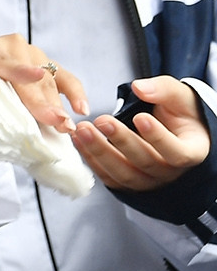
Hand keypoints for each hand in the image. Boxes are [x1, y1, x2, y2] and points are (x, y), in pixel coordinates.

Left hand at [0, 34, 83, 175]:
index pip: (3, 61)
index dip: (19, 70)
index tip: (36, 76)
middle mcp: (12, 46)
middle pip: (30, 76)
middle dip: (42, 101)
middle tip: (56, 122)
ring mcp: (33, 55)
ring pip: (48, 82)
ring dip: (58, 105)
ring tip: (65, 125)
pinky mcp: (48, 68)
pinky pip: (65, 79)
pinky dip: (75, 94)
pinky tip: (82, 109)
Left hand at [74, 76, 212, 190]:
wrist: (171, 128)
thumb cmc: (179, 113)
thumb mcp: (179, 97)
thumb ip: (163, 90)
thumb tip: (140, 88)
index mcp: (191, 152)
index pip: (177, 153)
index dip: (158, 138)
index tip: (140, 117)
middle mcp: (171, 172)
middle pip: (146, 163)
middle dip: (121, 141)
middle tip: (102, 120)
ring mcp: (149, 180)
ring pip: (124, 174)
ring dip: (100, 151)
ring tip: (83, 129)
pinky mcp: (128, 182)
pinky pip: (108, 176)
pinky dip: (91, 159)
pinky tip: (78, 140)